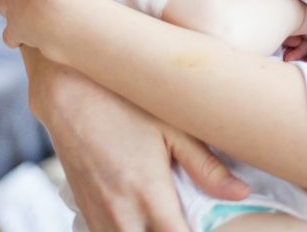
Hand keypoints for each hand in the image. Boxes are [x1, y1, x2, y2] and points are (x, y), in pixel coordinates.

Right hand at [25, 50, 251, 231]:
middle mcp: (121, 215)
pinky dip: (125, 231)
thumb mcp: (169, 125)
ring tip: (163, 215)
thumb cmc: (120, 99)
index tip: (209, 226)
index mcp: (148, 196)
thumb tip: (242, 192)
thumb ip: (205, 165)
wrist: (64, 89)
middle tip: (184, 217)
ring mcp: (98, 215)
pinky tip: (138, 216)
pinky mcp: (82, 208)